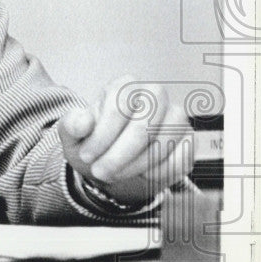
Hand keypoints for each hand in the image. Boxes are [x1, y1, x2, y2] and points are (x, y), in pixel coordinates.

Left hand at [58, 75, 193, 206]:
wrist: (109, 164)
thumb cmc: (92, 142)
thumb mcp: (72, 134)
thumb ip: (72, 125)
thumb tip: (83, 122)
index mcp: (124, 86)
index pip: (119, 108)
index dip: (102, 136)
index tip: (86, 155)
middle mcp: (154, 96)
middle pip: (143, 127)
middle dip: (119, 155)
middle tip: (100, 171)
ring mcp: (175, 117)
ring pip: (163, 144)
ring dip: (135, 166)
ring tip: (114, 174)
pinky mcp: (188, 141)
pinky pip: (179, 160)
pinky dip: (158, 173)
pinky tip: (140, 175)